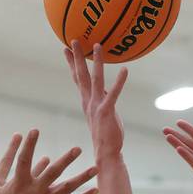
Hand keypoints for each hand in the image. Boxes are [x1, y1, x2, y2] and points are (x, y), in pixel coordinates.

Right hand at [0, 130, 96, 193]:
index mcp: (20, 183)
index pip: (25, 159)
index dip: (29, 144)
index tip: (34, 130)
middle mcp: (36, 191)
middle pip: (54, 171)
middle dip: (66, 159)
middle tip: (77, 148)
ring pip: (68, 187)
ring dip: (83, 177)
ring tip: (96, 168)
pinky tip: (96, 190)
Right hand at [65, 41, 126, 160]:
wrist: (106, 153)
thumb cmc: (106, 136)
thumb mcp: (104, 114)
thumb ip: (103, 100)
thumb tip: (106, 89)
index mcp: (87, 102)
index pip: (77, 79)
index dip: (72, 64)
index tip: (67, 49)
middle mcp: (89, 102)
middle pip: (81, 75)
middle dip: (78, 57)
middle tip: (73, 39)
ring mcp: (97, 106)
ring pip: (95, 79)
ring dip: (97, 62)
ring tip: (98, 45)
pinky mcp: (107, 112)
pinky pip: (114, 94)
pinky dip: (119, 81)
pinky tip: (125, 70)